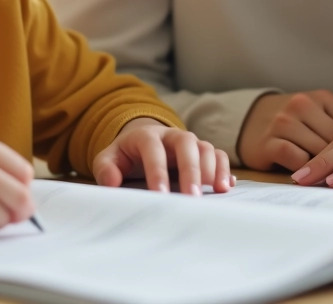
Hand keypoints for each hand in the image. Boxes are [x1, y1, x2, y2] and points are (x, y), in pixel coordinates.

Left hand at [92, 117, 232, 194]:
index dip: (157, 171)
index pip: (153, 149)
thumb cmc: (126, 155)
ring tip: (217, 191)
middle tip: (192, 197)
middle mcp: (172, 135)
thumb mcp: (108, 159)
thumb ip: (106, 169)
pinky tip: (226, 187)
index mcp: (147, 136)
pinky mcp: (202, 152)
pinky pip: (219, 155)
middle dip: (191, 170)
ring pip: (206, 148)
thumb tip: (112, 183)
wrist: (143, 141)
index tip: (159, 195)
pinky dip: (224, 170)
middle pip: (186, 144)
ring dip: (213, 168)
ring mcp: (190, 142)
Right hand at [237, 90, 332, 171]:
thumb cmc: (293, 122)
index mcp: (321, 97)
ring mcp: (283, 122)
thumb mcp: (319, 115)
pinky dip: (307, 171)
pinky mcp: (268, 141)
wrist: (247, 119)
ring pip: (319, 150)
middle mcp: (302, 105)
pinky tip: (314, 180)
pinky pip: (295, 158)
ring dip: (331, 169)